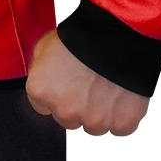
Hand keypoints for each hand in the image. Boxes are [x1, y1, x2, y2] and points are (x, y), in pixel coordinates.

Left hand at [26, 28, 148, 135]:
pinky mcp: (120, 124)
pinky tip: (120, 93)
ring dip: (98, 110)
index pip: (42, 106)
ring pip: (94, 125)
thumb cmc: (79, 36)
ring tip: (104, 83)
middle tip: (86, 80)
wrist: (115, 34)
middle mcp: (64, 112)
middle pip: (67, 118)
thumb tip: (43, 83)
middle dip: (75, 103)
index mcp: (41, 92)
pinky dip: (121, 114)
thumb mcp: (44, 46)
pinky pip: (119, 126)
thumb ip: (40, 72)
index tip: (64, 80)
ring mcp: (94, 121)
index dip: (54, 91)